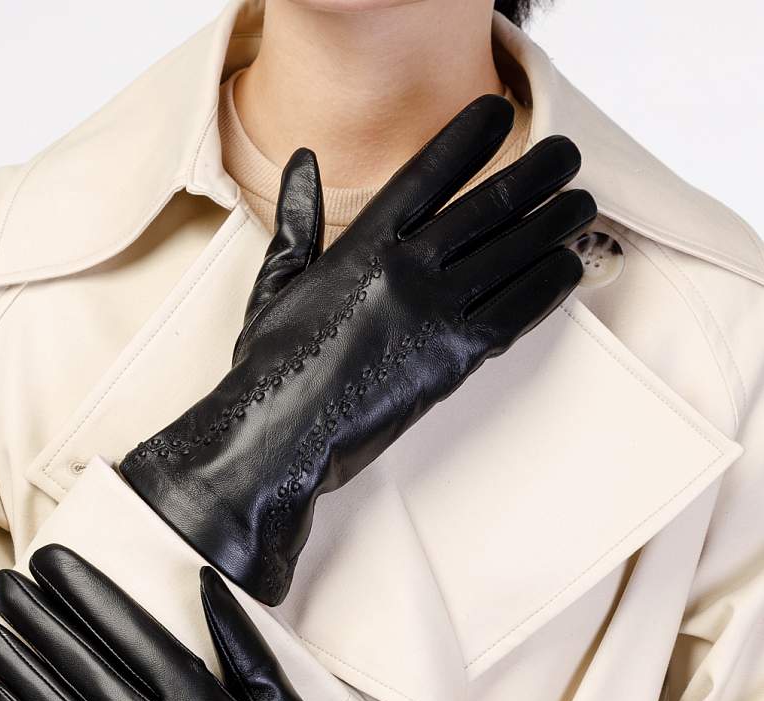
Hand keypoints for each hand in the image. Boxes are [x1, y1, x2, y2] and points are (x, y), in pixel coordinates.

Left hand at [0, 545, 453, 700]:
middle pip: (79, 662)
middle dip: (35, 616)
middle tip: (2, 584)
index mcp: (200, 699)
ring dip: (12, 664)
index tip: (49, 561)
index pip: (125, 629)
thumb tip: (205, 578)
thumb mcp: (279, 700)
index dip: (82, 591)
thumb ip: (241, 638)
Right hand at [119, 94, 595, 604]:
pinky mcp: (454, 360)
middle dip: (536, 174)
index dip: (470, 137)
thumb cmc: (272, 368)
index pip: (428, 173)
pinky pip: (516, 312)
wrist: (280, 436)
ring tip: (579, 204)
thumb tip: (304, 163)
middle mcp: (406, 271)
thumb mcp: (276, 284)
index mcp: (362, 246)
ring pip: (513, 255)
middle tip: (565, 155)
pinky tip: (566, 265)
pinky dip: (547, 285)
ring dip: (554, 224)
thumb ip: (298, 221)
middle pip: (489, 206)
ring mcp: (434, 315)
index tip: (499, 113)